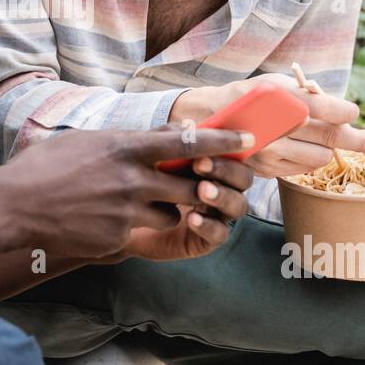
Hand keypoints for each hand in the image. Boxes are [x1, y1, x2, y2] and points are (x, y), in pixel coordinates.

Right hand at [3, 125, 255, 260]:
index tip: (247, 139)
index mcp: (126, 148)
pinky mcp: (117, 238)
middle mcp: (132, 179)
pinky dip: (129, 227)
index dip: (223, 142)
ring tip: (131, 204)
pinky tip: (100, 220)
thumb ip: (126, 140)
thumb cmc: (45, 167)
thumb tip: (158, 136)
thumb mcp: (86, 141)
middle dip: (199, 187)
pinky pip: (139, 232)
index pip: (188, 143)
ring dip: (163, 210)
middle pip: (190, 185)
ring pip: (170, 213)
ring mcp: (126, 211)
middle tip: (202, 184)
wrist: (15, 207)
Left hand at [116, 153, 255, 261]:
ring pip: (238, 205)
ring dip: (222, 196)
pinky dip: (209, 225)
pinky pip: (220, 234)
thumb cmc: (141, 183)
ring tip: (202, 191)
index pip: (236, 153)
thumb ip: (171, 141)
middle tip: (201, 165)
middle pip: (243, 178)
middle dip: (226, 170)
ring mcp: (217, 215)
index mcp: (215, 166)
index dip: (229, 147)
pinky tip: (192, 219)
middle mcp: (222, 188)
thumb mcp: (154, 159)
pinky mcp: (206, 239)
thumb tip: (189, 125)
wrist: (120, 217)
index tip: (211, 141)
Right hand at [170, 72, 364, 178]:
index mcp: (278, 99)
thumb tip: (343, 111)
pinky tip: (304, 149)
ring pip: (321, 157)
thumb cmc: (250, 96)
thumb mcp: (276, 83)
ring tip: (325, 141)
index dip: (345, 111)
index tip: (354, 112)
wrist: (212, 119)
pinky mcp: (268, 169)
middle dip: (356, 138)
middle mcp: (274, 128)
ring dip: (329, 149)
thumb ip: (308, 94)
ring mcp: (271, 152)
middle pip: (329, 136)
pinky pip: (305, 168)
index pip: (322, 107)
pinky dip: (312, 159)